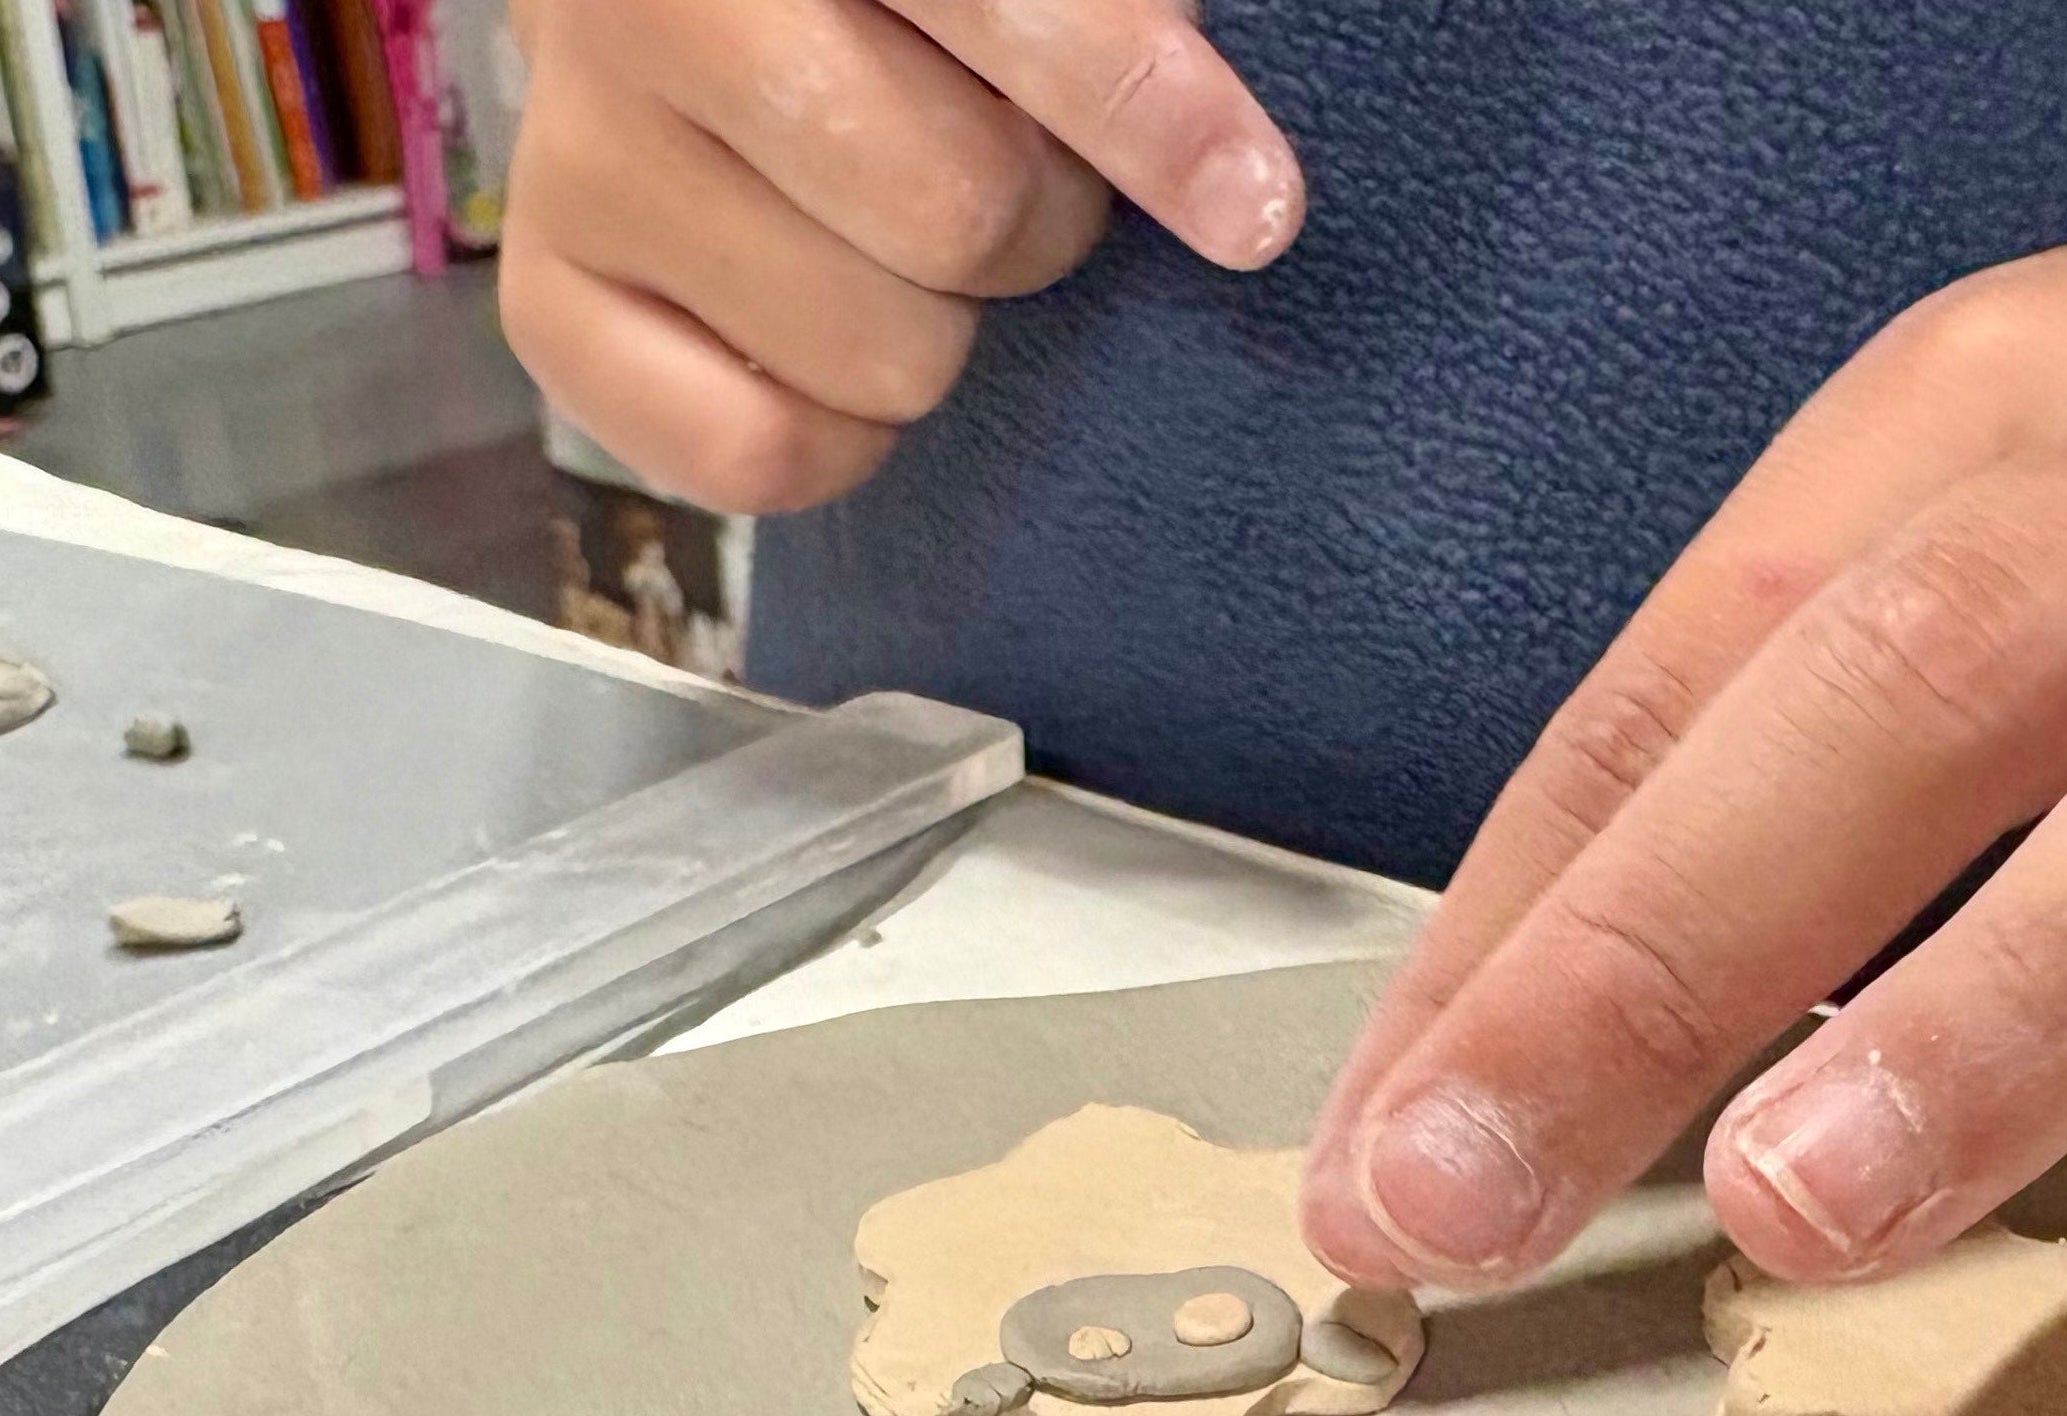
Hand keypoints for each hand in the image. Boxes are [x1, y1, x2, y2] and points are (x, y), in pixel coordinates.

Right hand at [500, 0, 1302, 512]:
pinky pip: (760, 456)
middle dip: (1033, 222)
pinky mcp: (550, 304)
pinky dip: (834, 436)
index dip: (1136, 105)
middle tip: (1012, 182)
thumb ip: (1109, 21)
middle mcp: (637, 3)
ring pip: (880, 353)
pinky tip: (823, 338)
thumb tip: (1238, 181)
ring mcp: (581, 155)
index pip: (998, 10)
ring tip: (895, 243)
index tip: (1252, 205)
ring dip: (937, 326)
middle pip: (956, 217)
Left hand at [1303, 88, 2066, 1335]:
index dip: (1514, 942)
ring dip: (2019, 995)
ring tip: (1815, 1207)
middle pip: (1925, 685)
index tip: (1382, 1170)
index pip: (1697, 686)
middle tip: (1485, 1190)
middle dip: (1671, 956)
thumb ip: (1765, 781)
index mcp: (1999, 426)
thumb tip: (1499, 1058)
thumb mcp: (2000, 538)